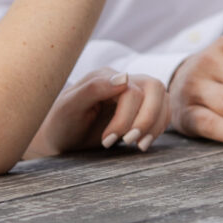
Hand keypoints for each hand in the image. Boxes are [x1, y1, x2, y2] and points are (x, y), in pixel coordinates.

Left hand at [27, 70, 170, 157]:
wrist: (59, 139)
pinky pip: (163, 112)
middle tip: (129, 142)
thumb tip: (125, 77)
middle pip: (155, 88)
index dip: (125, 118)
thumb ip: (94, 88)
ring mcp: (134, 93)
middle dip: (147, 119)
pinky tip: (141, 143)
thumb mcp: (69, 107)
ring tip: (136, 146)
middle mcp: (123, 81)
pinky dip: (157, 128)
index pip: (131, 91)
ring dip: (154, 125)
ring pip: (163, 99)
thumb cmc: (61, 123)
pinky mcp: (140, 109)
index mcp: (105, 76)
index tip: (108, 142)